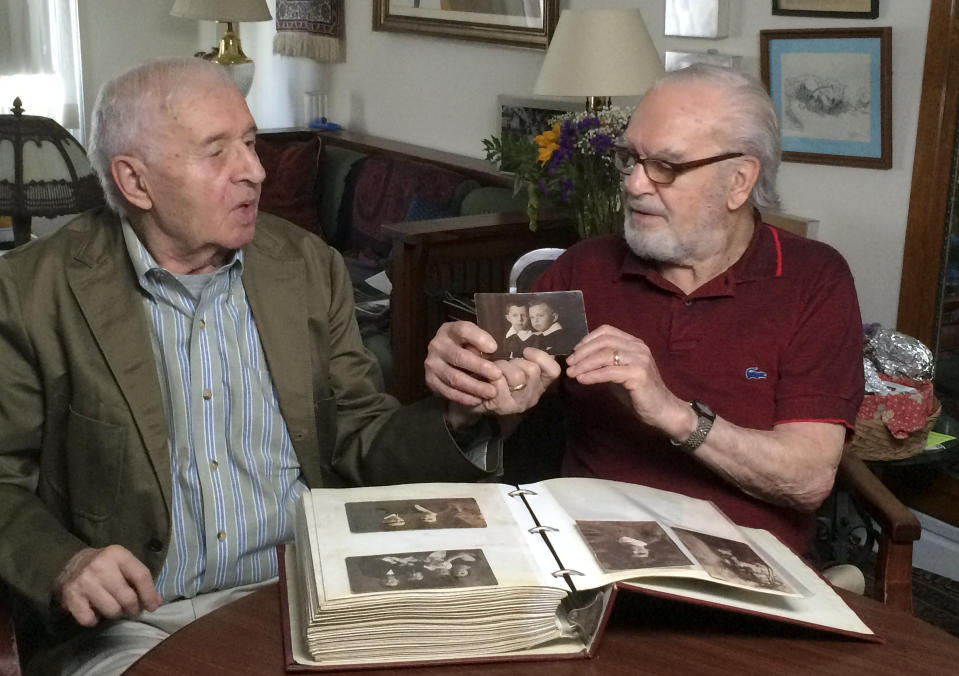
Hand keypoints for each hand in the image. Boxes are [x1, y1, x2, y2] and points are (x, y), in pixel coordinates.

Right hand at [54, 545, 161, 626]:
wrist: (68, 563)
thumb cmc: (104, 565)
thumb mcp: (123, 563)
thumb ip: (140, 579)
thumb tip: (155, 604)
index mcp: (117, 554)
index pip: (141, 576)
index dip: (149, 594)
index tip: (153, 607)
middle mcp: (100, 566)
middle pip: (127, 597)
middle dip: (134, 609)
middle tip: (134, 612)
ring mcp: (84, 581)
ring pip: (111, 610)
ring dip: (116, 614)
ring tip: (115, 609)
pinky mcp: (70, 596)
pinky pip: (89, 619)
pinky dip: (94, 620)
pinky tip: (95, 612)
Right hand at [425, 321, 503, 406]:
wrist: (446, 358)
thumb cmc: (467, 346)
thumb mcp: (474, 338)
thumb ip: (481, 343)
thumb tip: (491, 351)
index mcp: (450, 330)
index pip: (463, 330)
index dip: (479, 339)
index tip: (494, 348)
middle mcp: (437, 345)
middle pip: (459, 357)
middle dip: (480, 367)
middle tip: (497, 375)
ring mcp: (432, 364)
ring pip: (454, 378)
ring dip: (475, 387)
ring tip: (491, 392)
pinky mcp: (430, 381)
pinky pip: (448, 392)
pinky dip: (464, 398)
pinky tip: (477, 400)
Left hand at [477, 347, 559, 415]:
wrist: (474, 399)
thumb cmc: (495, 376)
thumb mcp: (512, 362)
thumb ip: (522, 353)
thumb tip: (528, 334)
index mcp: (540, 382)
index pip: (553, 370)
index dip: (541, 357)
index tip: (525, 351)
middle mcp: (534, 394)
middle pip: (532, 370)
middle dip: (515, 360)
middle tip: (503, 362)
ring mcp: (520, 403)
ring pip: (517, 376)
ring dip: (502, 366)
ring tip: (493, 368)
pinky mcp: (503, 406)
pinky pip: (500, 382)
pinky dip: (491, 375)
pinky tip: (486, 376)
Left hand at [565, 325, 691, 438]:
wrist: (663, 410)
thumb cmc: (640, 393)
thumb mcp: (620, 372)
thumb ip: (606, 362)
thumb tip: (580, 359)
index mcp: (634, 343)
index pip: (607, 331)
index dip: (588, 339)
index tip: (574, 351)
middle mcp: (638, 347)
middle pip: (604, 342)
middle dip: (582, 352)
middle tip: (569, 363)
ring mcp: (640, 360)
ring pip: (605, 355)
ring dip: (584, 364)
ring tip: (572, 373)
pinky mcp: (638, 374)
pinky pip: (609, 372)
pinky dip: (593, 375)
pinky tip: (582, 380)